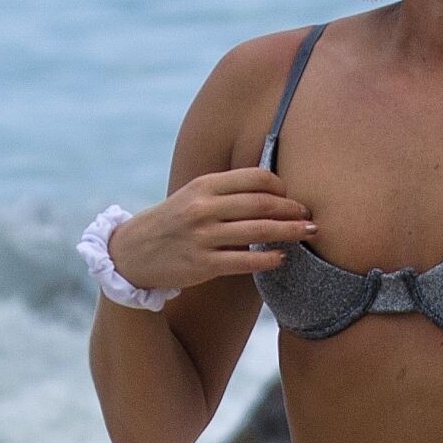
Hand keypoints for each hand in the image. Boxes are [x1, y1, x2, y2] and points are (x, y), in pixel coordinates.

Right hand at [108, 168, 315, 291]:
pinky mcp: (201, 264)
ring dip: (289, 232)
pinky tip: (282, 258)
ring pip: (257, 232)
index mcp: (204, 186)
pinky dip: (267, 259)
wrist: (132, 254)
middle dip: (292, 209)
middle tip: (310, 215)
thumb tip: (272, 192)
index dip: (280, 186)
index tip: (292, 196)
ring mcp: (202, 236)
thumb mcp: (193, 196)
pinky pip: (243, 261)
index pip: (254, 178)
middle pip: (261, 204)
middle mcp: (203, 208)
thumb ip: (226, 193)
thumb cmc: (172, 223)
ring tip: (308, 233)